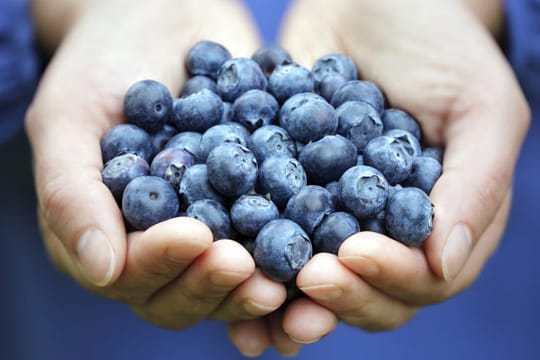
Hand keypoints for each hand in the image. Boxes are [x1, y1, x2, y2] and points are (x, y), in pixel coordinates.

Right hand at [26, 0, 286, 336]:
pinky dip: (300, 244)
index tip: (194, 236)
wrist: (159, 18)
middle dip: (214, 282)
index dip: (161, 263)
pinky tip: (322, 244)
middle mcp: (164, 244)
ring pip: (235, 277)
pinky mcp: (258, 201)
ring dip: (260, 283)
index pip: (132, 275)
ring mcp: (215, 226)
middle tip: (243, 264)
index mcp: (112, 237)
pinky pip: (279, 233)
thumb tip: (103, 272)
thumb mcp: (69, 120)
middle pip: (186, 291)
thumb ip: (72, 194)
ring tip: (288, 269)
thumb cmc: (101, 64)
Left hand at [240, 0, 528, 343]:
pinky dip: (249, 253)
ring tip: (256, 299)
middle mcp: (387, 230)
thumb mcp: (481, 106)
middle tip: (305, 281)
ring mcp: (335, 215)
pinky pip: (269, 231)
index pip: (424, 278)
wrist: (371, 1)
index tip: (350, 254)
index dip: (390, 276)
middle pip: (368, 291)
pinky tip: (225, 261)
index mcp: (441, 222)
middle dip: (338, 296)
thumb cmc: (440, 44)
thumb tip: (443, 264)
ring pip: (315, 276)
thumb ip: (475, 186)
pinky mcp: (289, 191)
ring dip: (287, 297)